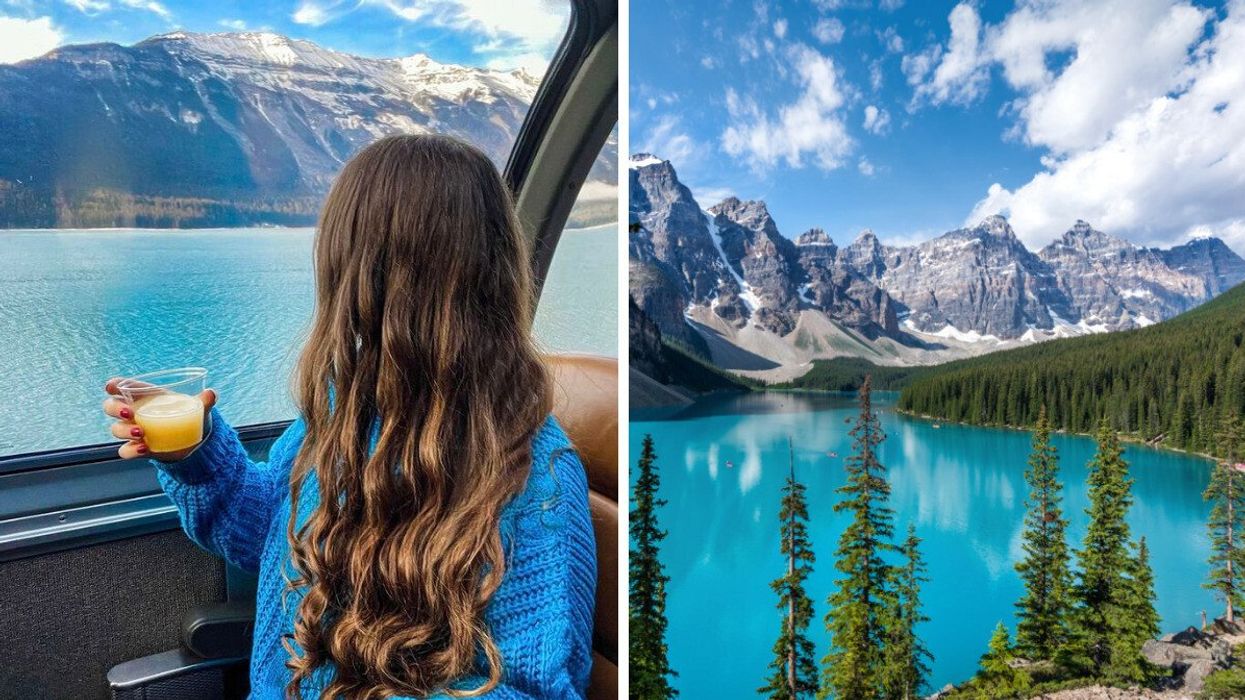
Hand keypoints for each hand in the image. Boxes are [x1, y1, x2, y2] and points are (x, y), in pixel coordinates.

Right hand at [103, 378, 217, 460]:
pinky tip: (144, 448)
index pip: (123, 386)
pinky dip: (131, 450)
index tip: (111, 386)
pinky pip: (125, 450)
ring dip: (124, 431)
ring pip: (115, 429)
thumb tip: (211, 394)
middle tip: (129, 412)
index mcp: (146, 396)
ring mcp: (133, 430)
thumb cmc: (189, 414)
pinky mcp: (137, 448)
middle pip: (110, 406)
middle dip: (114, 408)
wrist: (192, 439)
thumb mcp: (197, 407)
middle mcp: (135, 412)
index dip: (114, 385)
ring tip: (141, 433)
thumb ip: (204, 400)